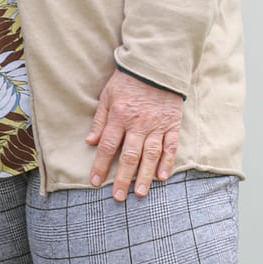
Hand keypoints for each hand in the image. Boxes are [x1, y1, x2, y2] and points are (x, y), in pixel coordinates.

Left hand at [86, 69, 182, 200]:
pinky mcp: (172, 125)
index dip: (100, 165)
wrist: (155, 66)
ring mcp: (157, 125)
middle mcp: (138, 124)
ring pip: (150, 155)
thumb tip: (90, 142)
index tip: (94, 181)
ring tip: (140, 193)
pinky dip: (167, 162)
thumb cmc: (127, 80)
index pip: (108, 146)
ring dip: (144, 176)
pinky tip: (162, 177)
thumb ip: (100, 120)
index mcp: (119, 116)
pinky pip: (170, 147)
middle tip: (118, 197)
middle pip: (129, 156)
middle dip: (122, 178)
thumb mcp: (107, 96)